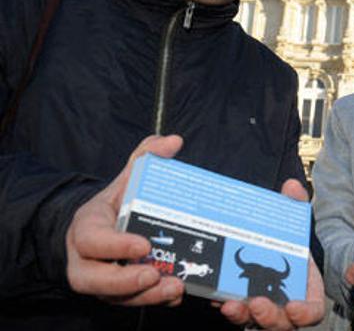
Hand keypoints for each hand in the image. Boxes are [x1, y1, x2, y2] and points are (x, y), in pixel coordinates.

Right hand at [65, 135, 185, 305]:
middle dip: (126, 281)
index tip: (144, 244)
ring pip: (115, 297)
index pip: (94, 240)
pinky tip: (176, 294)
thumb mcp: (125, 179)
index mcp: (87, 228)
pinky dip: (153, 301)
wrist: (98, 231)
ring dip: (145, 296)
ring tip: (175, 288)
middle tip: (155, 274)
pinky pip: (130, 304)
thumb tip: (173, 141)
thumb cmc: (113, 206)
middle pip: (97, 279)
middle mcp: (86, 259)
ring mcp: (100, 281)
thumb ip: (145, 158)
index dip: (116, 245)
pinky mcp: (115, 295)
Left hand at [219, 179, 324, 329]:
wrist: (268, 247)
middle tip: (255, 304)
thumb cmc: (286, 242)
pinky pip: (236, 314)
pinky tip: (215, 297)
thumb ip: (295, 206)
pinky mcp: (243, 307)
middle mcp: (286, 304)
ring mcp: (263, 309)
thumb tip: (291, 187)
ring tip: (229, 305)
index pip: (312, 311)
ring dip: (242, 317)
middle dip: (269, 318)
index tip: (294, 308)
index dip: (305, 313)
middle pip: (282, 324)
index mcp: (306, 289)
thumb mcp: (293, 222)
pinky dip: (227, 307)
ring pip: (255, 323)